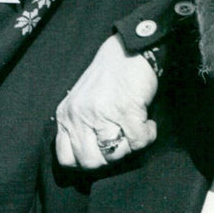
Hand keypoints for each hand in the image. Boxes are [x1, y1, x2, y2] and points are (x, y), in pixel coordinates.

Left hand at [55, 34, 157, 167]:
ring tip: (134, 131)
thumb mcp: (81, 102)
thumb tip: (90, 157)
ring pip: (113, 155)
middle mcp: (79, 116)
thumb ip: (79, 126)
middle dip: (109, 159)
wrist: (129, 50)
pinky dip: (148, 135)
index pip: (66, 158)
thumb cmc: (108, 78)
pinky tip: (148, 124)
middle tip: (120, 143)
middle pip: (90, 162)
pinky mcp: (126, 111)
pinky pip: (138, 142)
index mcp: (65, 115)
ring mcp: (101, 114)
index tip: (100, 153)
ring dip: (129, 148)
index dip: (84, 162)